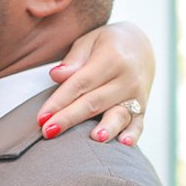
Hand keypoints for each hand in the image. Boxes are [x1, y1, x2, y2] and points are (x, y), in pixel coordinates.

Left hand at [38, 21, 153, 146]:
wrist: (141, 46)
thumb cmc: (107, 44)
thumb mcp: (89, 41)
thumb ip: (74, 59)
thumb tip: (56, 76)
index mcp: (111, 58)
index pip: (80, 83)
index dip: (60, 101)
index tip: (42, 117)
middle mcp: (127, 78)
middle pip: (94, 102)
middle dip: (70, 118)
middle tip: (49, 131)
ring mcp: (137, 95)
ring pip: (119, 114)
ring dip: (107, 127)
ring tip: (94, 139)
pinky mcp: (143, 108)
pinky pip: (139, 124)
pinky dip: (132, 134)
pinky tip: (124, 144)